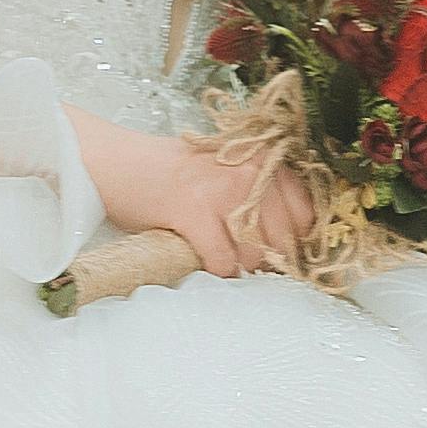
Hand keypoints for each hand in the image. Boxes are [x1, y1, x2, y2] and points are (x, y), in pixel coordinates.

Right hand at [98, 126, 318, 279]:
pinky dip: (215, 269)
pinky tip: (201, 255)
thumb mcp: (229, 169)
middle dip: (267, 260)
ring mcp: (224, 191)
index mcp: (264, 159)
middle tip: (243, 258)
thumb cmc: (173, 171)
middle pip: (285, 240)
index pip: (306, 213)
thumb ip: (262, 193)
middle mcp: (251, 172)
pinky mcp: (195, 212)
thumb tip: (290, 240)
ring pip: (255, 255)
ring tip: (217, 251)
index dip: (293, 238)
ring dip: (238, 265)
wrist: (120, 163)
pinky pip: (224, 262)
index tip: (277, 249)